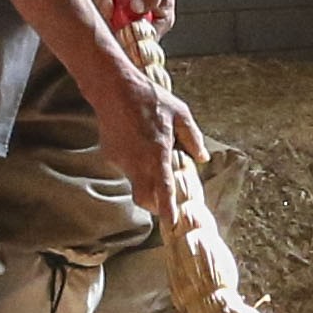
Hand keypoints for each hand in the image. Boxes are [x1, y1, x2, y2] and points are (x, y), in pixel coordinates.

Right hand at [74, 52, 208, 234]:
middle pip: (144, 198)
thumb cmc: (150, 99)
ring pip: (135, 182)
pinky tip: (136, 145)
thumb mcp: (180, 113)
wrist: (113, 88)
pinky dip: (133, 165)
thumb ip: (192, 138)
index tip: (172, 224)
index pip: (163, 190)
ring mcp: (121, 160)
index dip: (167, 210)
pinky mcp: (110, 156)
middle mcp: (137, 162)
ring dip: (145, 180)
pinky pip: (125, 168)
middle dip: (155, 205)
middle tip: (165, 201)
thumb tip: (201, 157)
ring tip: (151, 156)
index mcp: (157, 153)